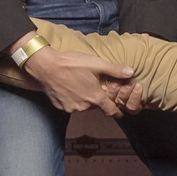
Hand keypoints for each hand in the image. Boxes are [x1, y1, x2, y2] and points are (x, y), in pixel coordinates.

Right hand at [18, 41, 142, 117]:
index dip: (117, 111)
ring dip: (85, 97)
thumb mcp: (96, 64)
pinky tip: (70, 86)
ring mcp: (71, 108)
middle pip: (96, 106)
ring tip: (81, 83)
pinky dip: (73, 98)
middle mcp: (84, 106)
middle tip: (94, 85)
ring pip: (83, 105)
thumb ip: (115, 70)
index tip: (120, 110)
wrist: (45, 66)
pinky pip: (71, 104)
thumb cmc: (71, 64)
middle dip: (98, 98)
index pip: (111, 111)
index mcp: (95, 98)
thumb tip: (131, 72)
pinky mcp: (60, 106)